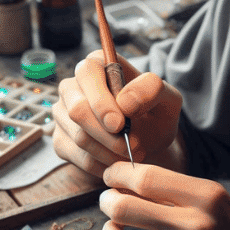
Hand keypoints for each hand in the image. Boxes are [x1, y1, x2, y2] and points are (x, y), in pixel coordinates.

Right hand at [51, 50, 182, 176]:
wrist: (149, 139)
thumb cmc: (155, 112)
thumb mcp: (167, 98)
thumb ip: (151, 90)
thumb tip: (124, 102)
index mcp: (97, 64)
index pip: (87, 73)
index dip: (100, 100)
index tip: (120, 125)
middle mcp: (73, 86)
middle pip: (76, 110)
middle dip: (107, 134)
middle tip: (132, 147)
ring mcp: (63, 114)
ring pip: (79, 137)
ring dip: (110, 152)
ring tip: (134, 154)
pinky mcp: (61, 140)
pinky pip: (77, 157)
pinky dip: (103, 164)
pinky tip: (120, 162)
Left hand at [100, 162, 229, 229]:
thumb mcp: (218, 202)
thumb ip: (178, 192)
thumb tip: (132, 179)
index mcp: (206, 196)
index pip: (144, 178)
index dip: (119, 174)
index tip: (113, 176)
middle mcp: (194, 226)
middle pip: (122, 206)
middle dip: (107, 201)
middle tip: (109, 201)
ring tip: (116, 228)